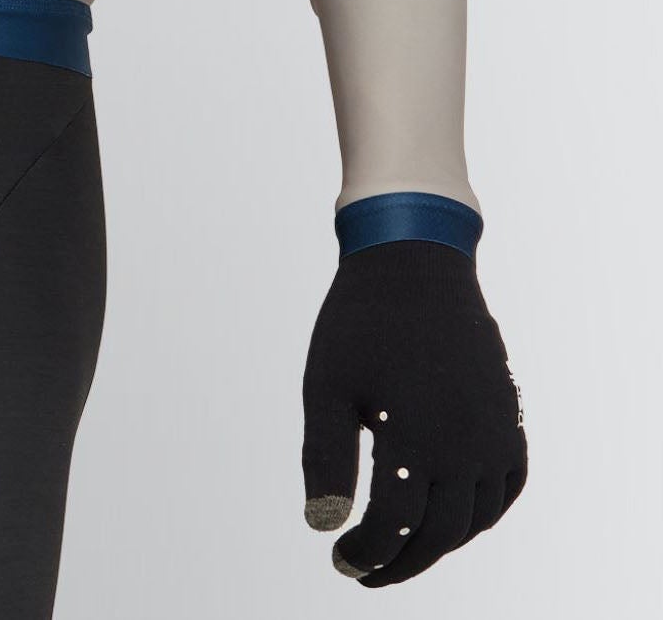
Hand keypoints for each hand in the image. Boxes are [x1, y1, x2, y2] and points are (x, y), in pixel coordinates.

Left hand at [301, 238, 525, 585]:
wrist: (414, 261)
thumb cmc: (361, 322)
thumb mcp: (327, 385)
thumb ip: (325, 458)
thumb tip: (322, 527)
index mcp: (417, 439)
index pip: (394, 528)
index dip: (366, 553)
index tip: (340, 560)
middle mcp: (466, 446)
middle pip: (437, 534)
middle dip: (400, 561)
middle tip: (365, 570)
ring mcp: (496, 433)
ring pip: (475, 519)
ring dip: (440, 544)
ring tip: (401, 548)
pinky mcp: (510, 416)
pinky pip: (507, 487)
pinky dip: (482, 514)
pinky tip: (453, 517)